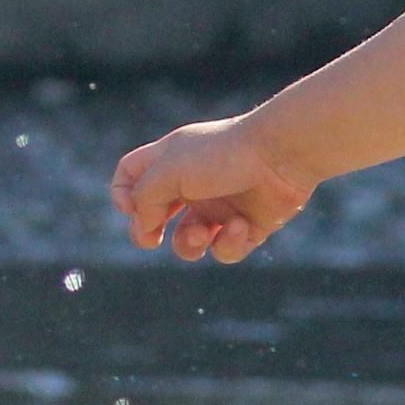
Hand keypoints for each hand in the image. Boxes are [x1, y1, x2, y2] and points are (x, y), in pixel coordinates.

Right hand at [110, 115, 312, 262]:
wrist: (283, 155)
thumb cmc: (223, 155)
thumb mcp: (170, 170)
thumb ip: (145, 199)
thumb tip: (142, 228)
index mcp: (171, 160)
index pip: (132, 174)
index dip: (122, 193)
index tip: (129, 208)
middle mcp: (194, 183)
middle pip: (156, 215)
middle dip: (148, 232)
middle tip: (151, 240)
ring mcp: (221, 205)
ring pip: (190, 240)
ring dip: (190, 244)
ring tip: (205, 231)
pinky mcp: (250, 225)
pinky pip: (227, 249)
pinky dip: (229, 244)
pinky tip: (240, 226)